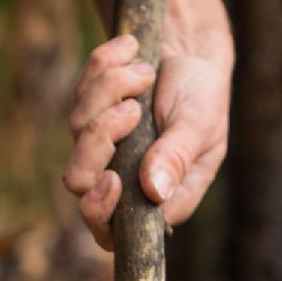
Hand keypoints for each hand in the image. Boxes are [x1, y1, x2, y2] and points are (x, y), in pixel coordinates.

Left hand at [68, 0, 233, 245]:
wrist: (189, 51)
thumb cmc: (203, 96)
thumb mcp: (199, 125)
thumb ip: (177, 157)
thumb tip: (155, 192)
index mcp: (158, 197)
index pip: (114, 230)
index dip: (101, 209)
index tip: (111, 178)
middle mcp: (124, 177)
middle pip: (80, 181)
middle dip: (101, 139)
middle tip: (132, 109)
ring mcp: (102, 145)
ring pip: (78, 129)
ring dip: (110, 91)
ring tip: (145, 73)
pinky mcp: (89, 113)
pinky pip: (80, 92)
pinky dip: (104, 66)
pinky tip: (130, 51)